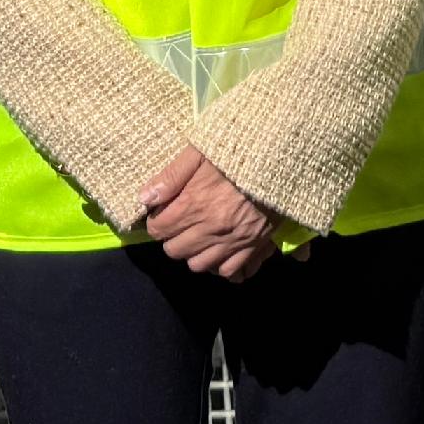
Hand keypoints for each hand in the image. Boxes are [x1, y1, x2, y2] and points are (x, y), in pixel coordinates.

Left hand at [137, 147, 278, 279]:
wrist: (278, 161)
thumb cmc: (236, 153)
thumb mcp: (199, 152)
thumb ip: (171, 176)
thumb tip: (144, 198)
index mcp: (193, 205)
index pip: (158, 230)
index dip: (157, 221)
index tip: (164, 212)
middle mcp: (210, 229)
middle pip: (175, 251)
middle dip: (173, 237)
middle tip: (181, 222)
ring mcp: (232, 241)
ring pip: (198, 265)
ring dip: (194, 253)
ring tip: (199, 235)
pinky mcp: (252, 246)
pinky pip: (228, 271)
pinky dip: (221, 264)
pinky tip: (220, 248)